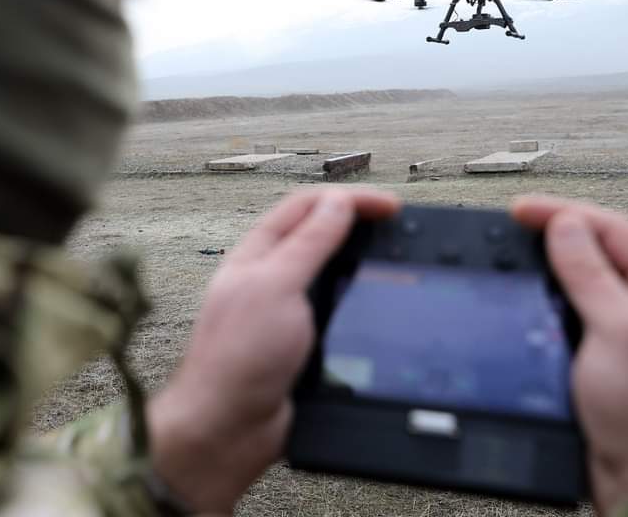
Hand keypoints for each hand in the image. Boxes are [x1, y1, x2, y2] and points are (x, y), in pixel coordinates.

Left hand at [148, 188, 399, 513]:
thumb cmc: (237, 357)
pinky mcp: (301, 343)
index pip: (307, 207)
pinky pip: (335, 311)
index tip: (390, 208)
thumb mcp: (277, 287)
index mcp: (257, 254)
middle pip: (319, 235)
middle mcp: (270, 278)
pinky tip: (377, 305)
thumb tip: (338, 203)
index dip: (349, 200)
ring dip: (359, 262)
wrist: (228, 429)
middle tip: (399, 230)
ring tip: (394, 261)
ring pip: (330, 273)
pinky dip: (357, 301)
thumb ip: (308, 244)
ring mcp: (285, 311)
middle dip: (358, 225)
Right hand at [513, 196, 627, 515]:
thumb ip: (591, 275)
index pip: (611, 229)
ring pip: (571, 286)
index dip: (564, 212)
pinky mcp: (589, 361)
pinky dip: (535, 307)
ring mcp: (614, 335)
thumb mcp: (619, 330)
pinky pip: (557, 319)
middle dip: (550, 236)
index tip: (520, 211)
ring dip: (541, 272)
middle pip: (591, 252)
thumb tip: (566, 225)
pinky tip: (518, 306)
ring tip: (509, 261)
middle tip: (508, 229)